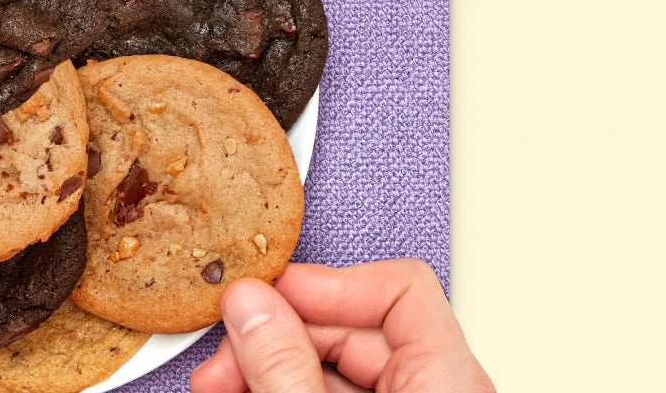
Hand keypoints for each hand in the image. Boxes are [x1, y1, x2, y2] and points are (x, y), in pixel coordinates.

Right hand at [190, 259, 494, 392]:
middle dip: (273, 334)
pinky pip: (318, 392)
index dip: (327, 282)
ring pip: (323, 365)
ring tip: (217, 382)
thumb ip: (285, 367)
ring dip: (262, 364)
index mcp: (448, 382)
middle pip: (349, 325)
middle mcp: (430, 391)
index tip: (267, 294)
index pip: (400, 288)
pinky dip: (273, 388)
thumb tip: (252, 306)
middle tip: (224, 353)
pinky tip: (236, 391)